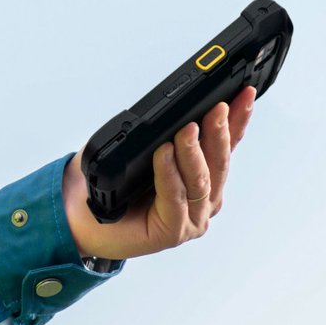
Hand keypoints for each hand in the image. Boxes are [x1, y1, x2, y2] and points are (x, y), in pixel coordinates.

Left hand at [61, 86, 256, 262]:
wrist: (80, 217)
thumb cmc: (110, 181)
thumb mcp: (137, 147)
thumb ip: (161, 132)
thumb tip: (175, 106)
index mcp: (202, 176)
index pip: (225, 144)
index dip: (237, 118)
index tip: (245, 93)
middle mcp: (203, 198)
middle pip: (218, 162)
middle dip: (220, 131)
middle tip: (217, 107)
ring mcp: (192, 217)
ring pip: (200, 180)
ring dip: (194, 151)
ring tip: (188, 128)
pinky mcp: (173, 231)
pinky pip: (174, 197)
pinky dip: (168, 172)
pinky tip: (163, 153)